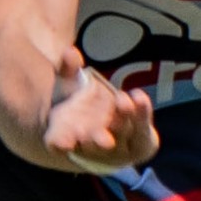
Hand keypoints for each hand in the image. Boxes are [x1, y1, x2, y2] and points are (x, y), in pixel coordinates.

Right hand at [45, 47, 159, 172]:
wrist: (100, 123)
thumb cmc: (76, 106)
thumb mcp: (67, 87)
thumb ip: (67, 71)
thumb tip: (71, 52)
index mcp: (63, 136)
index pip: (58, 143)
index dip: (60, 144)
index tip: (63, 143)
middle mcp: (89, 146)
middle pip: (93, 145)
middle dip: (98, 140)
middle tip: (105, 138)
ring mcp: (116, 148)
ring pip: (120, 136)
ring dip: (123, 120)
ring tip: (123, 101)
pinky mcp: (138, 143)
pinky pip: (142, 131)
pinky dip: (141, 115)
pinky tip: (139, 96)